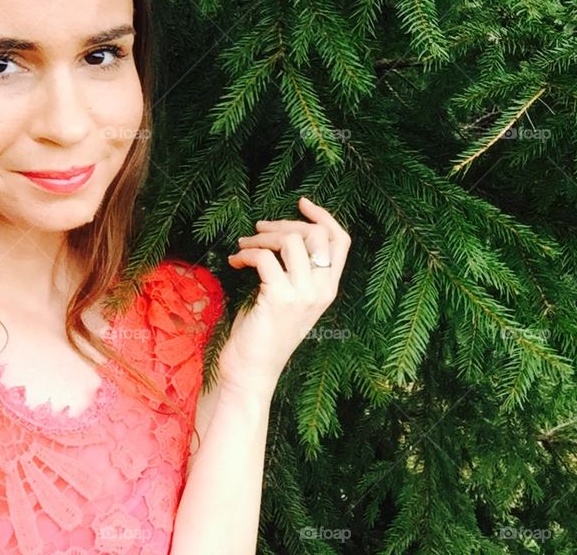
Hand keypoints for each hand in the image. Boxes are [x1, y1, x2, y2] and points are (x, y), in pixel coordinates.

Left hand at [219, 196, 351, 396]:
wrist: (251, 372)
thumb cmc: (264, 334)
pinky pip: (265, 257)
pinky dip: (247, 253)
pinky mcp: (279, 298)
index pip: (341, 241)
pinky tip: (236, 261)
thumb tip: (284, 235)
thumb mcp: (289, 299)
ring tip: (244, 245)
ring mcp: (303, 294)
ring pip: (292, 241)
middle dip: (284, 224)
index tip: (302, 203)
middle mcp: (322, 290)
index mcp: (328, 289)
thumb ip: (296, 272)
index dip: (323, 216)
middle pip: (316, 235)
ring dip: (262, 237)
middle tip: (259, 229)